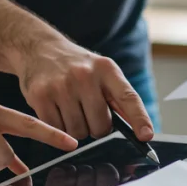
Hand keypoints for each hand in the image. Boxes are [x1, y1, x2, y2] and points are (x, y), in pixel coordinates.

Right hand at [13, 38, 153, 140]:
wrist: (40, 49)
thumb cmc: (77, 66)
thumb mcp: (102, 72)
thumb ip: (120, 98)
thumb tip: (141, 129)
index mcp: (106, 69)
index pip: (128, 97)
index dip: (139, 119)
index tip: (146, 136)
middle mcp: (85, 75)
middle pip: (100, 126)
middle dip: (97, 128)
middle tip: (89, 114)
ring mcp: (61, 86)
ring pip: (78, 132)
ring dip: (76, 129)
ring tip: (71, 109)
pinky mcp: (41, 95)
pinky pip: (57, 129)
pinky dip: (58, 127)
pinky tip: (56, 109)